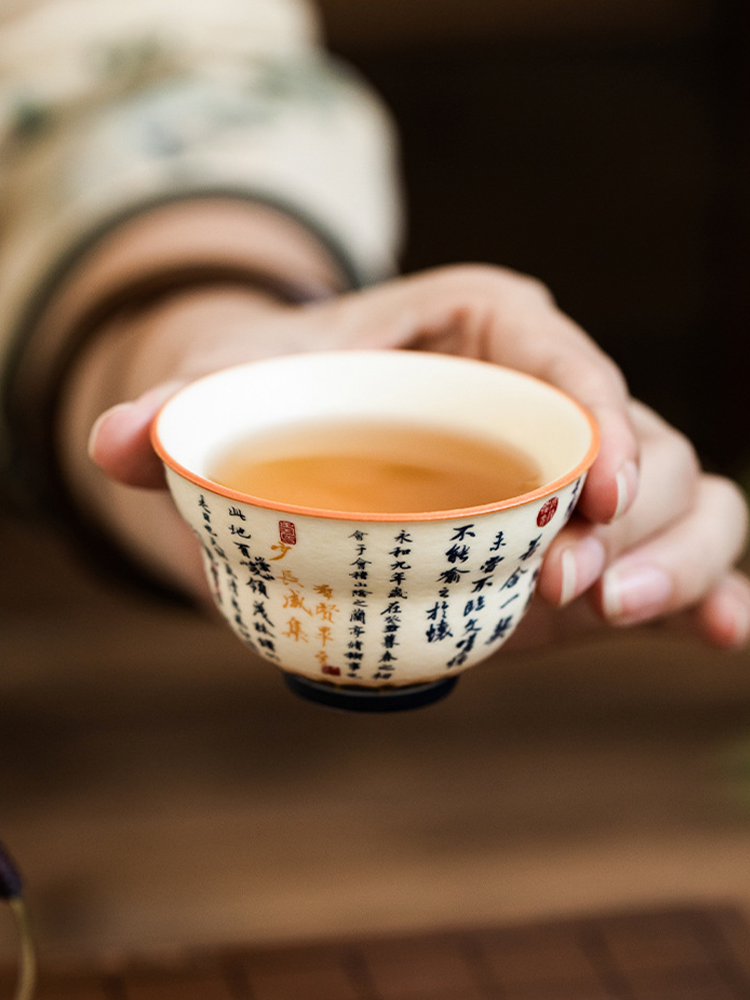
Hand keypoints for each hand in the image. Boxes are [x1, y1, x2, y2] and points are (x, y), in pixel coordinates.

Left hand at [86, 264, 749, 645]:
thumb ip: (181, 415)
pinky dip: (712, 596)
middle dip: (634, 518)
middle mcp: (559, 398)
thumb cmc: (306, 394)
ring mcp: (590, 480)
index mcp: (493, 330)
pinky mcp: (598, 546)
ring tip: (623, 617)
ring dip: (677, 563)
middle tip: (573, 589)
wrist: (333, 439)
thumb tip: (106, 444)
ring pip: (689, 502)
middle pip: (646, 442)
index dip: (599, 414)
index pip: (567, 358)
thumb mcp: (250, 387)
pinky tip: (727, 641)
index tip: (594, 487)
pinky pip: (683, 561)